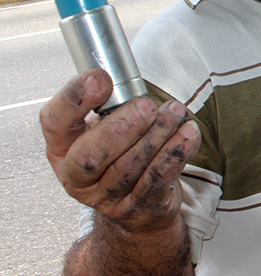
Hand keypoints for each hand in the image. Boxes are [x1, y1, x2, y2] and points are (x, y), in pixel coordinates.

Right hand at [40, 69, 200, 235]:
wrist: (138, 204)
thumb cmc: (122, 153)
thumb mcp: (105, 128)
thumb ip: (110, 103)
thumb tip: (123, 67)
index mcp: (61, 147)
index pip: (55, 121)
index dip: (75, 99)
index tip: (101, 78)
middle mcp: (76, 176)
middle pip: (90, 155)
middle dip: (122, 126)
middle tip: (147, 106)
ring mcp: (105, 197)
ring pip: (129, 166)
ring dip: (157, 135)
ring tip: (176, 112)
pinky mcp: (138, 208)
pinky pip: (157, 180)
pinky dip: (175, 154)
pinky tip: (189, 134)